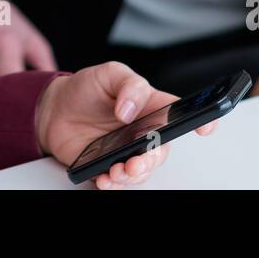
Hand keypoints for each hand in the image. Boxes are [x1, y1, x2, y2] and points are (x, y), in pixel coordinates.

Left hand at [34, 62, 219, 189]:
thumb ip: (128, 85)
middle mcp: (143, 131)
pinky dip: (114, 184)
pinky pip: (120, 181)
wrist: (54, 109)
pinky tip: (105, 179)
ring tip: (117, 171)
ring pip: (143, 170)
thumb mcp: (109, 73)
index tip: (205, 127)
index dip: (200, 119)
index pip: (180, 113)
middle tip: (136, 160)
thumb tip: (131, 109)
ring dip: (133, 175)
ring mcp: (127, 150)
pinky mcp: (109, 165)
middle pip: (161, 151)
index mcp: (150, 106)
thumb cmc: (86, 88)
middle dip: (151, 160)